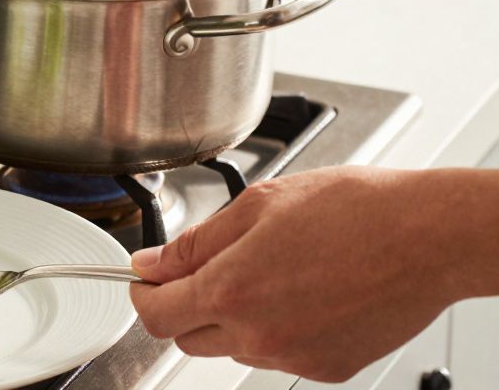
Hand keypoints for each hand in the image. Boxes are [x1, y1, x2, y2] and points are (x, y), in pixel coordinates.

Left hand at [128, 166, 498, 382]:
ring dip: (232, 316)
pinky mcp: (327, 368)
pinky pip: (277, 354)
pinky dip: (275, 329)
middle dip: (185, 304)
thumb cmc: (355, 209)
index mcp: (231, 290)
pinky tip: (302, 290)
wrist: (429, 236)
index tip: (147, 277)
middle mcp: (258, 335)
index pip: (155, 315)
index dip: (143, 293)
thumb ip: (196, 242)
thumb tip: (151, 262)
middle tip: (209, 265)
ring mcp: (294, 356)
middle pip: (188, 336)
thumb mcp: (258, 205)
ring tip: (272, 268)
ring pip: (233, 347)